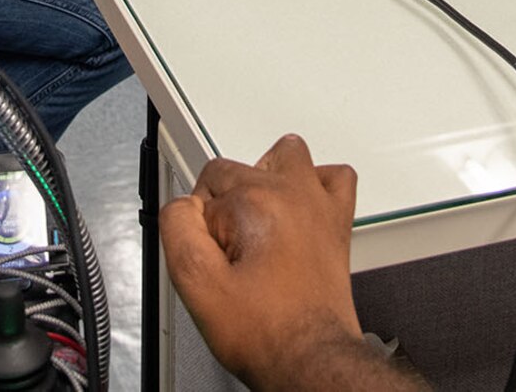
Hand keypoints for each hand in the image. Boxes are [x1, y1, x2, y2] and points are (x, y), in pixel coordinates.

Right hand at [159, 134, 366, 389]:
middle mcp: (291, 193)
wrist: (310, 359)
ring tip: (258, 220)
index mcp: (256, 200)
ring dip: (267, 179)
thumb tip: (183, 207)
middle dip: (226, 201)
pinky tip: (299, 209)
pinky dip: (316, 185)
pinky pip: (334, 179)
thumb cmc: (266, 332)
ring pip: (288, 156)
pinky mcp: (337, 224)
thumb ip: (178, 229)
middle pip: (241, 168)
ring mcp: (318, 205)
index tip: (209, 250)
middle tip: (228, 246)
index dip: (199, 217)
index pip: (208, 178)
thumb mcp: (196, 283)